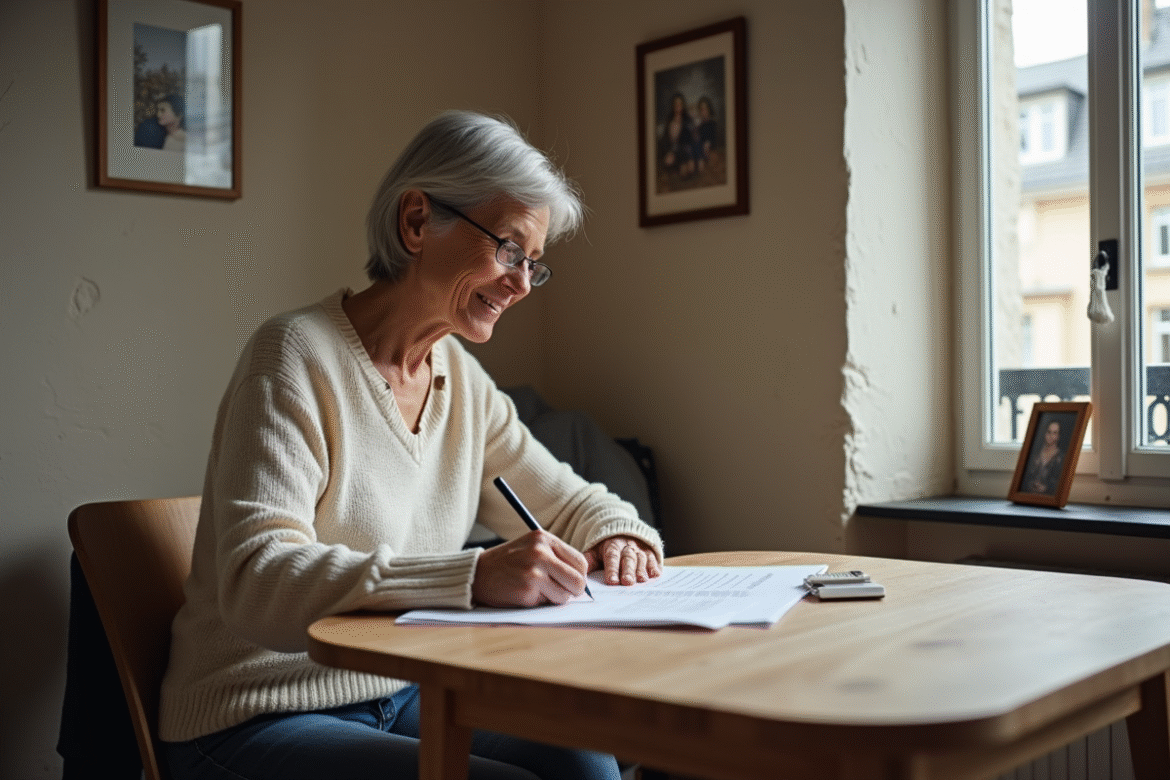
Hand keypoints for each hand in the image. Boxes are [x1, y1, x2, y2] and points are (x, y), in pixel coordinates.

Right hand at [472, 530, 589, 606]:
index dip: (579, 576)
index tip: (570, 581)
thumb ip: (555, 557)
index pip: (580, 562)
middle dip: (573, 591)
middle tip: (562, 592)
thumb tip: (583, 581)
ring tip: (537, 590)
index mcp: (544, 538)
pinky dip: (541, 602)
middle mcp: (540, 553)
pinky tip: (525, 593)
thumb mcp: (531, 547)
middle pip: (578, 580)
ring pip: (565, 595)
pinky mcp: (526, 590)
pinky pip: (548, 603)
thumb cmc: (508, 563)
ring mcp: (533, 572)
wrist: (477, 573)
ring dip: (555, 598)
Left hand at [584, 536, 660, 585]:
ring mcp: (640, 549)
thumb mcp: (595, 552)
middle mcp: (627, 547)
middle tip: (627, 582)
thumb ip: (589, 562)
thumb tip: (580, 575)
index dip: (612, 569)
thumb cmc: (607, 549)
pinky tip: (655, 574)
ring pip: (641, 559)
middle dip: (628, 571)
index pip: (611, 557)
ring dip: (642, 570)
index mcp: (612, 546)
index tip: (611, 582)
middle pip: (627, 559)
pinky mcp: (650, 553)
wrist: (623, 533)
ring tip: (642, 580)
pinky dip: (655, 566)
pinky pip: (653, 559)